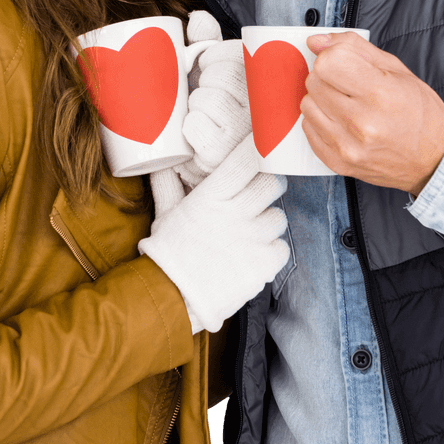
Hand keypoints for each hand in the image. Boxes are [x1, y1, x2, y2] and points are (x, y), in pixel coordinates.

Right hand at [143, 134, 287, 332]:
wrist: (172, 298)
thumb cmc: (168, 254)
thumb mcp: (166, 214)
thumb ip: (168, 185)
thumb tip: (162, 161)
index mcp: (211, 197)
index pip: (244, 162)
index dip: (258, 150)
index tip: (264, 145)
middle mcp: (235, 213)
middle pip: (272, 184)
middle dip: (270, 186)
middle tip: (260, 194)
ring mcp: (253, 238)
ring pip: (279, 217)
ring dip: (268, 224)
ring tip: (250, 235)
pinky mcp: (265, 263)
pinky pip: (282, 248)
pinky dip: (271, 252)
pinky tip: (253, 257)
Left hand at [178, 11, 250, 189]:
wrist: (204, 166)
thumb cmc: (209, 112)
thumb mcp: (212, 73)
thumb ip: (208, 43)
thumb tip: (197, 19)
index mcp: (262, 86)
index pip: (236, 55)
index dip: (212, 56)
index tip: (206, 66)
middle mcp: (261, 110)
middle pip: (224, 76)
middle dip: (203, 79)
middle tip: (199, 93)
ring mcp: (242, 134)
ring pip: (208, 98)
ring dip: (193, 102)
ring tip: (197, 112)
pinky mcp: (221, 155)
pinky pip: (195, 124)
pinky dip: (187, 125)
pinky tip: (193, 131)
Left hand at [302, 33, 443, 195]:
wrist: (433, 160)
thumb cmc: (420, 114)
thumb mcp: (397, 70)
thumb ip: (354, 48)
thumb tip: (316, 41)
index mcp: (380, 94)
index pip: (328, 63)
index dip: (334, 57)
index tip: (346, 64)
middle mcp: (361, 123)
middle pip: (314, 81)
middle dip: (328, 77)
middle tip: (350, 85)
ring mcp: (347, 146)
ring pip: (307, 104)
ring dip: (322, 99)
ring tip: (346, 104)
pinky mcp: (337, 162)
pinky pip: (308, 128)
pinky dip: (320, 120)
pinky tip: (341, 121)